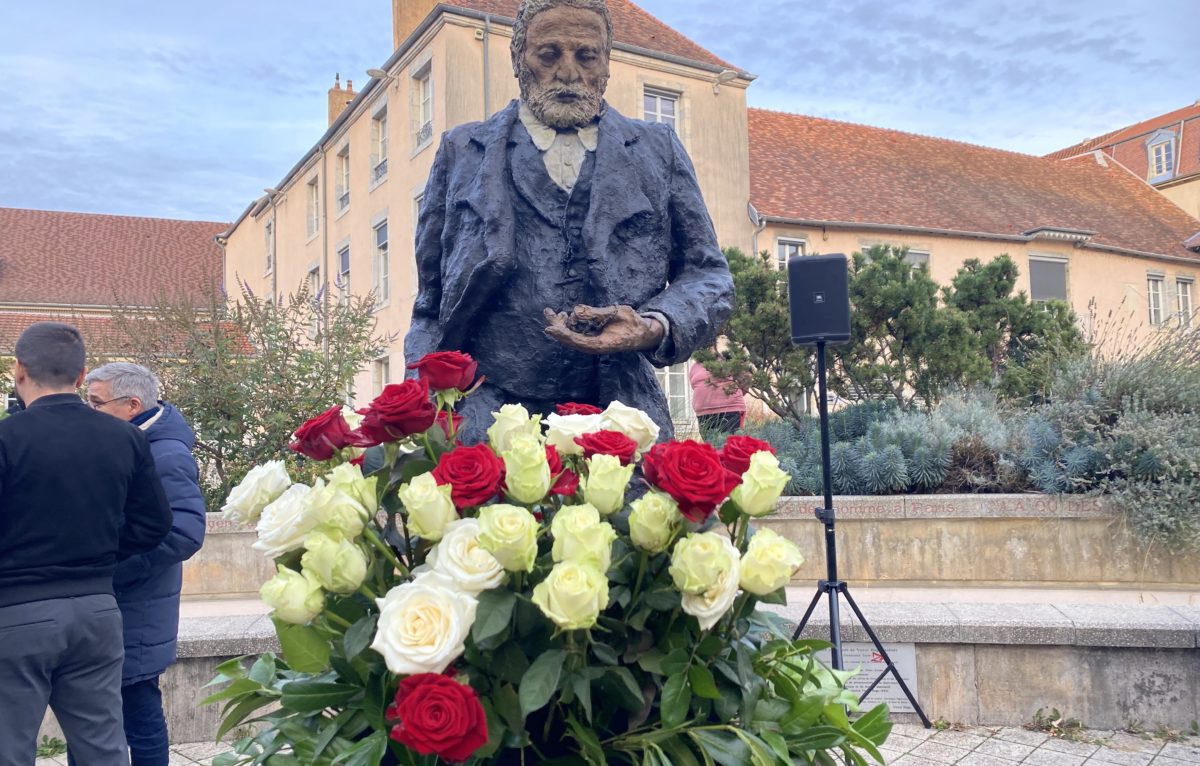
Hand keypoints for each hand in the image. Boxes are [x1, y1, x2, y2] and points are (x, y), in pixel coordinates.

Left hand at [543, 305, 664, 353]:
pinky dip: (569, 324)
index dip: (563, 334)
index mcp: (600, 345)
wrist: (642, 334)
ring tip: (553, 312)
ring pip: (571, 335)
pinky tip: (564, 315)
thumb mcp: (617, 314)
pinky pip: (576, 332)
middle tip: (547, 312)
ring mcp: (592, 343)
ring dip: (561, 324)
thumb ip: (596, 313)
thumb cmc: (633, 324)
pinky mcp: (592, 338)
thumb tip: (576, 311)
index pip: (577, 341)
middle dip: (557, 327)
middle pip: (570, 339)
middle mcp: (593, 346)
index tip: (550, 328)